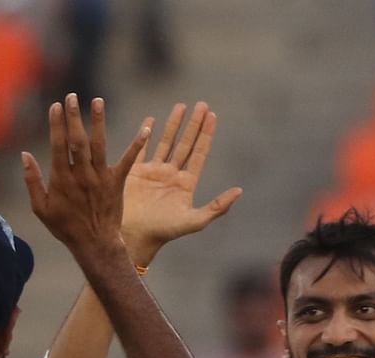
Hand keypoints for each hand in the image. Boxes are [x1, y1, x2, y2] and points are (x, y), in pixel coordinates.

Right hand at [22, 94, 151, 262]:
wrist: (95, 244)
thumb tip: (25, 155)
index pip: (58, 145)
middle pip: (77, 141)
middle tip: (72, 96)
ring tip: (98, 101)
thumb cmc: (66, 228)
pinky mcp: (117, 183)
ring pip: (98, 145)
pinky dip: (137, 145)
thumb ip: (32, 181)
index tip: (55, 106)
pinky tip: (145, 129)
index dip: (57, 124)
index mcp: (61, 179)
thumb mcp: (41, 208)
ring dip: (98, 122)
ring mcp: (100, 178)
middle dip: (74, 117)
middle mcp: (81, 175)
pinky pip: (128, 161)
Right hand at [121, 101, 242, 266]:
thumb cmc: (165, 232)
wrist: (135, 236)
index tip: (213, 116)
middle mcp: (172, 175)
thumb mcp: (195, 221)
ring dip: (174, 124)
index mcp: (186, 184)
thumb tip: (239, 190)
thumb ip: (217, 206)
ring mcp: (154, 172)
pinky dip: (147, 133)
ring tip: (182, 106)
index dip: (206, 135)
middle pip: (185, 143)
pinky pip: (142, 147)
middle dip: (194, 124)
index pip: (199, 153)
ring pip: (166, 142)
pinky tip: (152, 119)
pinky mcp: (136, 171)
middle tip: (202, 104)